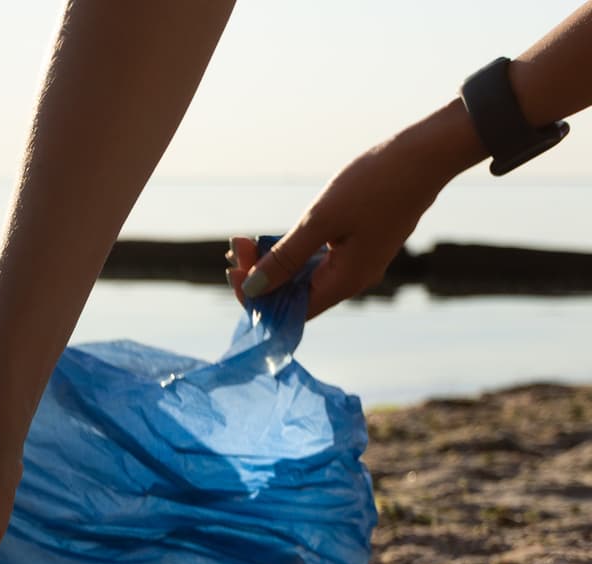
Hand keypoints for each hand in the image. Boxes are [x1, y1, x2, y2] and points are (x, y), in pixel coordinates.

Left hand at [226, 103, 481, 318]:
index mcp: (345, 282)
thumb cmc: (376, 183)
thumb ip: (286, 258)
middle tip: (235, 248)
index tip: (234, 271)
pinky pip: (317, 260)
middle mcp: (352, 280)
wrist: (427, 153)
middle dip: (260, 277)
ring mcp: (358, 263)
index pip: (290, 312)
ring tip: (244, 242)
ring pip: (304, 277)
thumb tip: (253, 291)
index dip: (257, 300)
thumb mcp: (321, 220)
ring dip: (272, 263)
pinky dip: (292, 252)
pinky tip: (271, 238)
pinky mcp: (360, 245)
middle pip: (295, 296)